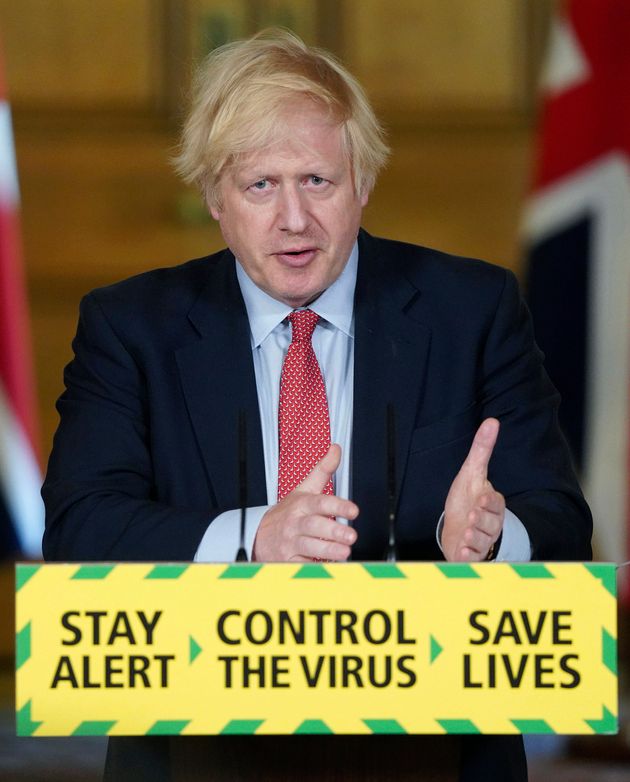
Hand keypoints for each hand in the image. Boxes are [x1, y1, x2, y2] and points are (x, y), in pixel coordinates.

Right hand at [252, 444, 358, 561]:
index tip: (354, 510)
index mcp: (301, 504)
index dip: (338, 505)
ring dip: (328, 550)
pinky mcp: (287, 559)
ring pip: (309, 546)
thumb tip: (336, 450)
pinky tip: (330, 566)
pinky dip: (315, 566)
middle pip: (314, 525)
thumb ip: (322, 470)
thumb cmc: (288, 512)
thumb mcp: (303, 489)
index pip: (320, 502)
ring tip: (345, 552)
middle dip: (333, 530)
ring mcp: (290, 542)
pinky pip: (302, 564)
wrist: (258, 534)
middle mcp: (295, 523)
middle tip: (351, 535)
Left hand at [441, 418, 504, 561]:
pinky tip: (462, 552)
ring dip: (476, 538)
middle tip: (474, 517)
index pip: (495, 502)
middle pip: (491, 523)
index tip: (482, 497)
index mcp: (491, 504)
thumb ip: (482, 449)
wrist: (456, 526)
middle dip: (483, 520)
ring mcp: (480, 541)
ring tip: (467, 533)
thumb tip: (492, 422)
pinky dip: (468, 556)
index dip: (490, 501)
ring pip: (483, 541)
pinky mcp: (470, 555)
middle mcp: (489, 524)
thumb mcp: (472, 472)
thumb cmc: (467, 498)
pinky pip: (472, 558)